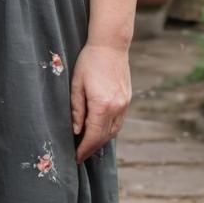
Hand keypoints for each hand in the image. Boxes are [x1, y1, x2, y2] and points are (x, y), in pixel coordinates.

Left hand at [70, 42, 131, 162]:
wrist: (110, 45)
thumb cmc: (89, 61)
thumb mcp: (76, 84)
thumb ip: (76, 109)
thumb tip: (76, 130)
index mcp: (102, 105)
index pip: (93, 136)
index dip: (84, 149)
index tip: (76, 158)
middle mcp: (117, 107)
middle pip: (105, 137)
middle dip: (92, 148)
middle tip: (80, 155)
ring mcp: (124, 104)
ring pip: (114, 131)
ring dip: (101, 140)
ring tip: (88, 145)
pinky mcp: (127, 99)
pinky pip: (119, 121)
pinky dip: (109, 130)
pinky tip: (100, 130)